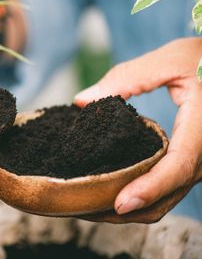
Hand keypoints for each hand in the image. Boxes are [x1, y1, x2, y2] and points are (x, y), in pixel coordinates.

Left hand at [74, 37, 201, 222]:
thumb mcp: (169, 60)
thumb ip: (126, 79)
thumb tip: (81, 101)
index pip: (179, 165)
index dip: (150, 187)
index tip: (119, 203)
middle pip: (171, 192)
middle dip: (130, 209)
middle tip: (87, 211)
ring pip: (170, 198)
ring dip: (134, 209)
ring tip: (92, 208)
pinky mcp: (192, 162)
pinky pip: (169, 188)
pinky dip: (142, 197)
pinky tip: (112, 193)